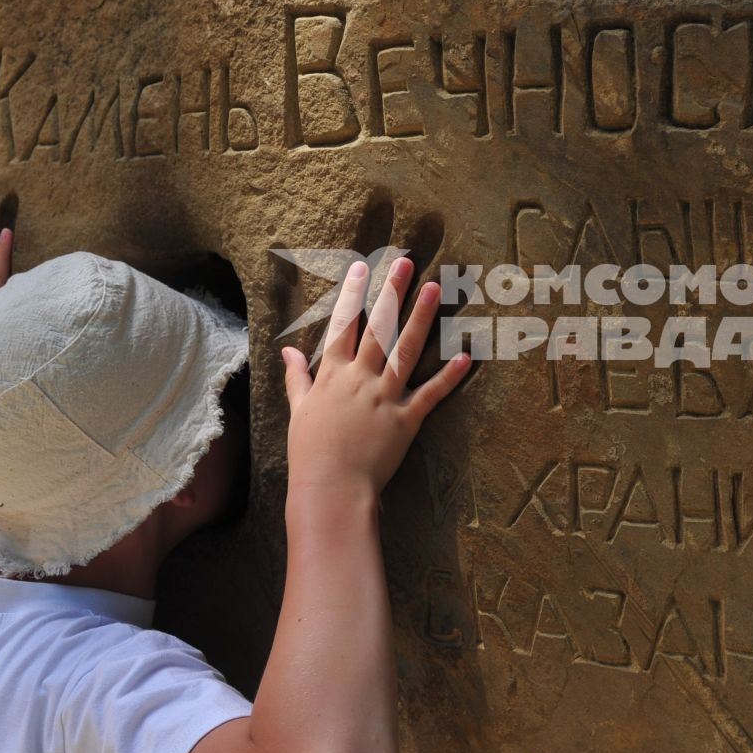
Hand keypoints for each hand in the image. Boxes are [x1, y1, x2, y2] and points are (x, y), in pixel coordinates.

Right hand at [282, 257, 469, 502]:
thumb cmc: (310, 452)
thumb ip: (296, 378)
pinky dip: (449, 377)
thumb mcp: (298, 410)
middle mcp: (360, 379)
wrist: (330, 488)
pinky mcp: (406, 420)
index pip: (342, 326)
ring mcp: (384, 397)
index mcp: (333, 376)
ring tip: (434, 290)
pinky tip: (466, 356)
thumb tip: (286, 351)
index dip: (352, 296)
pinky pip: (431, 394)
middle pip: (378, 328)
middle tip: (407, 264)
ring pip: (406, 350)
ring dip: (421, 318)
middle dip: (392, 293)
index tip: (361, 268)